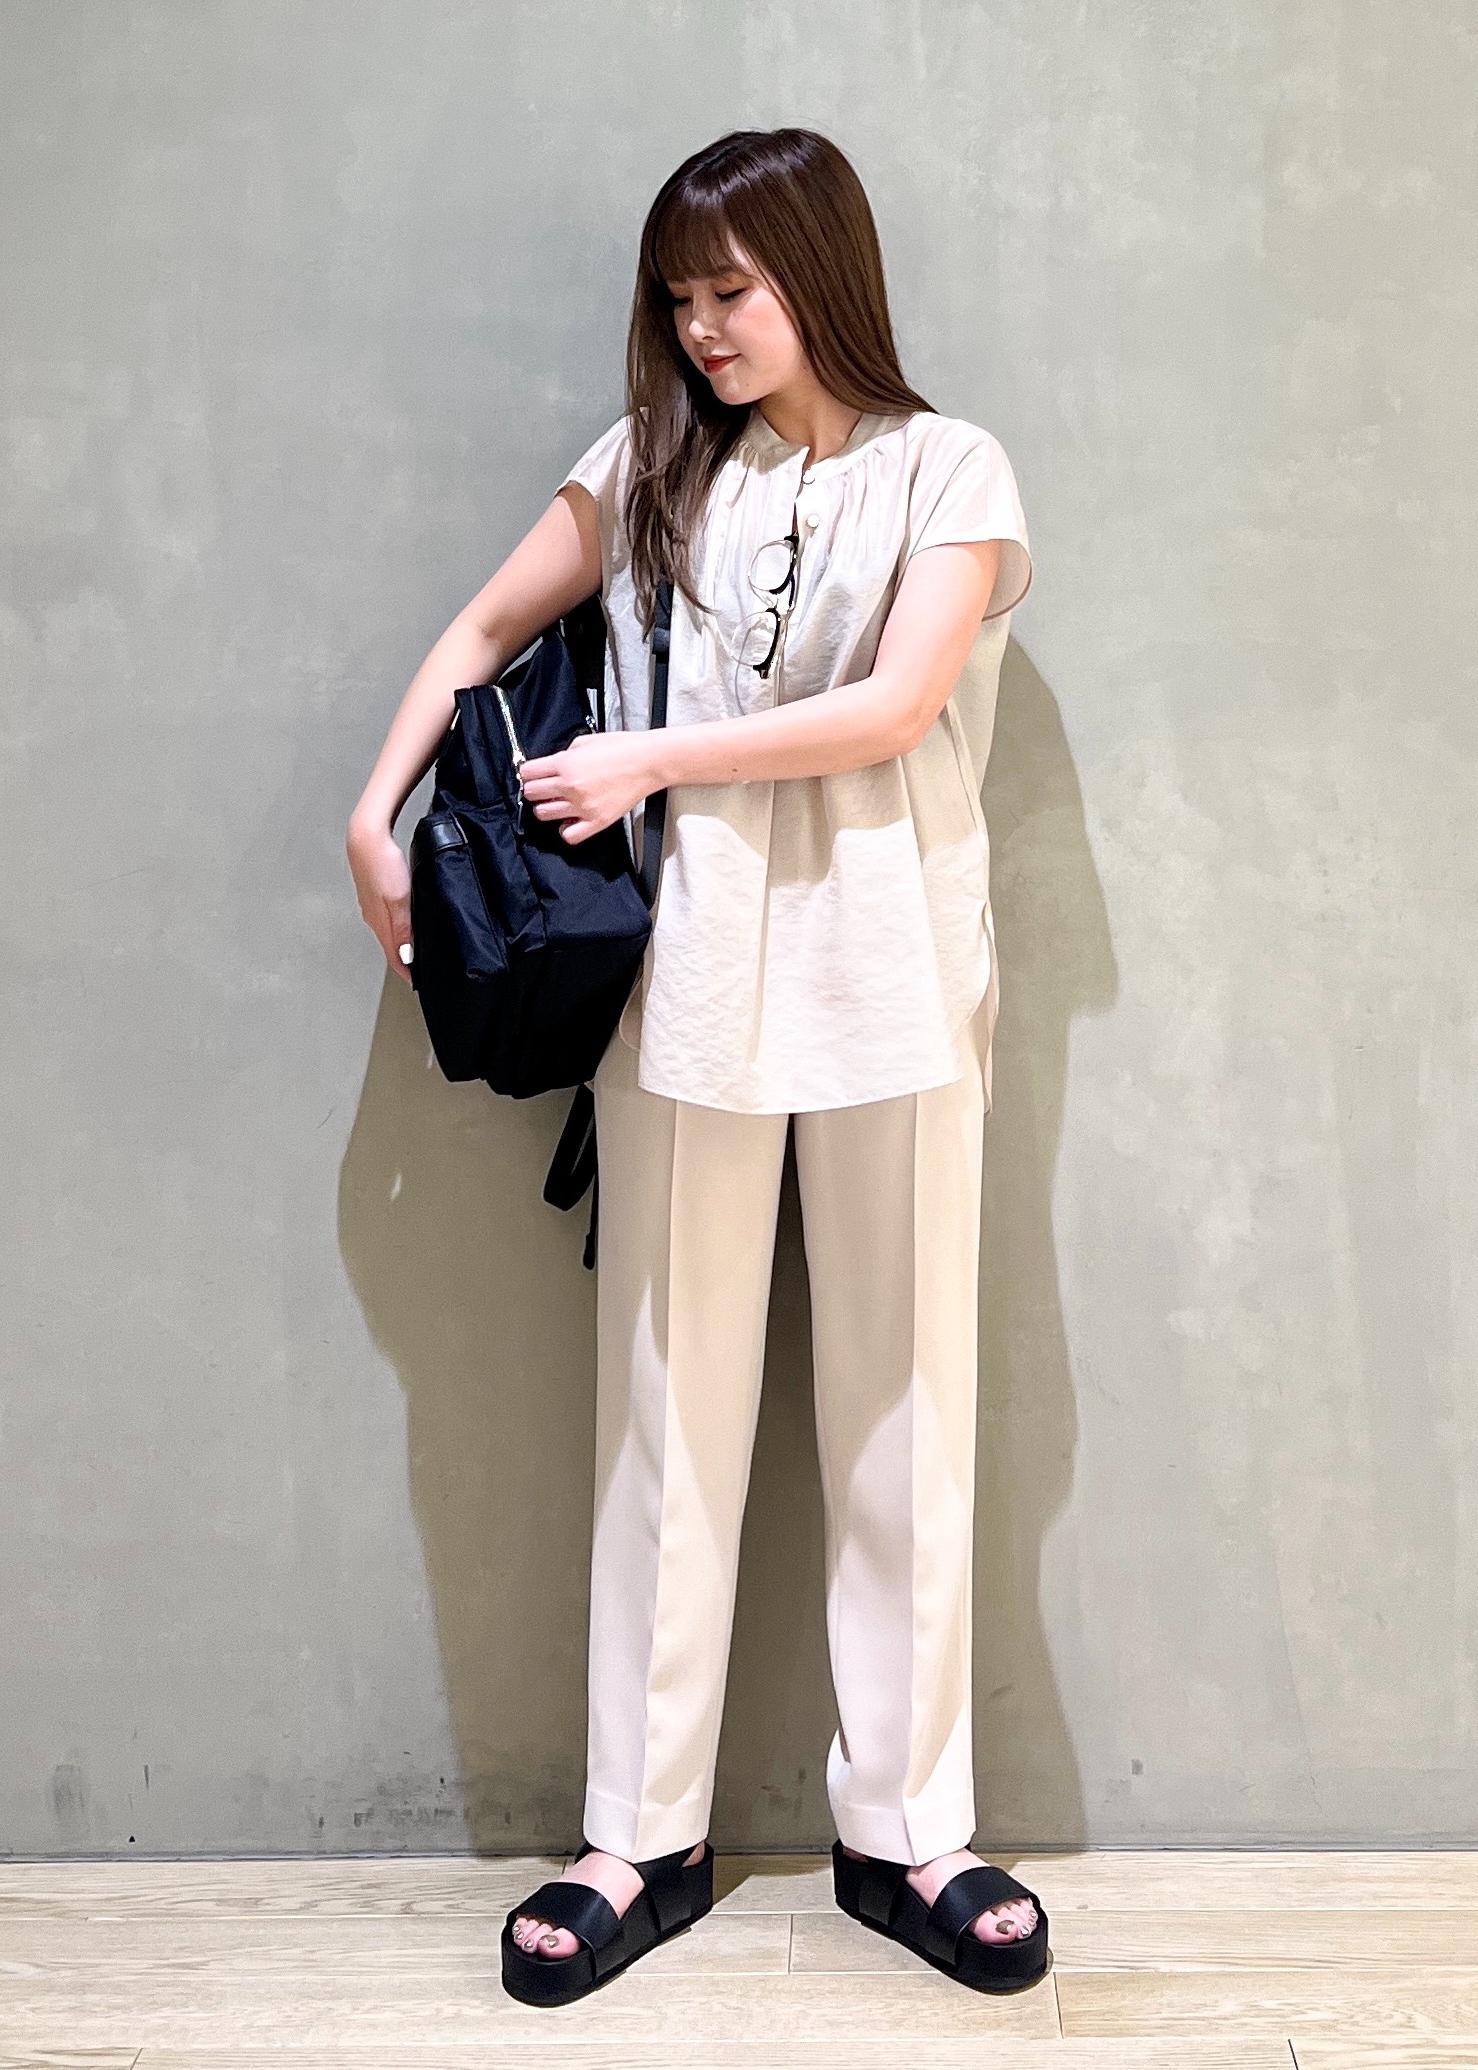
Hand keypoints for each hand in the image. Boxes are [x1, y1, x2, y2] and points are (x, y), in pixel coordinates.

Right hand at [346, 815, 413, 984]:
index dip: (407, 972)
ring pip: (389, 931)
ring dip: (401, 943)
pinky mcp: (374, 892)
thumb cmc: (381, 862)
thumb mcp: (399, 899)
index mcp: (380, 922)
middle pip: (391, 946)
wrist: (365, 834)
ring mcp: (372, 904)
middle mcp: (374, 917)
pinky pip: (388, 915)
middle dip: (405, 961)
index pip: (394, 956)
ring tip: (414, 952)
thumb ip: (403, 929)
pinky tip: (406, 921)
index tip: (419, 983)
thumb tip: (406, 957)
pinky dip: (398, 925)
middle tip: (419, 972)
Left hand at [519, 729, 660, 843]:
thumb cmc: (622, 749)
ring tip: (558, 802)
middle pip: (532, 794)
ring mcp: (582, 806)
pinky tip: (571, 819)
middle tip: (545, 787)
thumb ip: (563, 755)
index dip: (528, 773)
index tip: (533, 774)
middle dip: (535, 789)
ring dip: (547, 807)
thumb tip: (551, 766)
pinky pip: (569, 835)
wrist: (648, 762)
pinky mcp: (596, 821)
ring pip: (543, 814)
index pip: (527, 773)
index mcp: (565, 763)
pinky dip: (566, 829)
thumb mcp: (584, 742)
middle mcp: (570, 786)